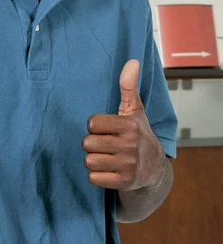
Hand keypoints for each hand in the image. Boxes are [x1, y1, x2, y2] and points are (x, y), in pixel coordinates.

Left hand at [82, 60, 165, 190]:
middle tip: (105, 144)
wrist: (155, 169)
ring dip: (94, 160)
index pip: (92, 124)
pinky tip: (108, 170)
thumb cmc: (138, 133)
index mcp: (130, 126)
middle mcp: (130, 146)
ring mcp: (128, 166)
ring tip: (106, 157)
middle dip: (92, 144)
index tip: (105, 128)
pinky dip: (97, 176)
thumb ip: (128, 86)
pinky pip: (93, 178)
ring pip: (89, 161)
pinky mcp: (124, 183)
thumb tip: (132, 61)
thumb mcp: (134, 110)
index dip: (95, 126)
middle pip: (87, 143)